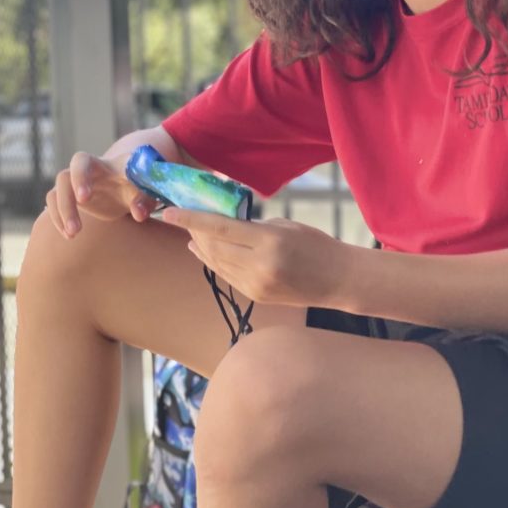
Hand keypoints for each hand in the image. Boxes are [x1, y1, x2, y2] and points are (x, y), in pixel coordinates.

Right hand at [45, 151, 157, 237]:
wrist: (128, 190)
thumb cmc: (138, 186)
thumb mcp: (145, 191)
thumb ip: (143, 200)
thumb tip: (139, 214)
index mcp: (102, 164)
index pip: (83, 161)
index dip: (80, 178)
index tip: (83, 199)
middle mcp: (83, 171)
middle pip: (64, 177)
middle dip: (66, 199)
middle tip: (76, 226)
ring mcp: (74, 184)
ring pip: (55, 193)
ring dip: (61, 214)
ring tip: (73, 234)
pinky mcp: (69, 197)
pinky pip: (53, 204)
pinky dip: (58, 220)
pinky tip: (69, 235)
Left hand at [162, 208, 345, 306]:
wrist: (338, 280)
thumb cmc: (315, 244)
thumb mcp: (284, 226)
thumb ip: (251, 226)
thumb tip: (222, 223)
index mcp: (268, 242)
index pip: (220, 228)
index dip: (191, 219)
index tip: (169, 211)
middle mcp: (259, 266)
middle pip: (213, 247)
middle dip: (194, 232)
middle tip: (181, 217)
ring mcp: (255, 284)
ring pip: (216, 263)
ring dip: (200, 247)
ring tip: (190, 234)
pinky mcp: (255, 296)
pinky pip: (226, 275)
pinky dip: (213, 262)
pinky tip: (204, 252)